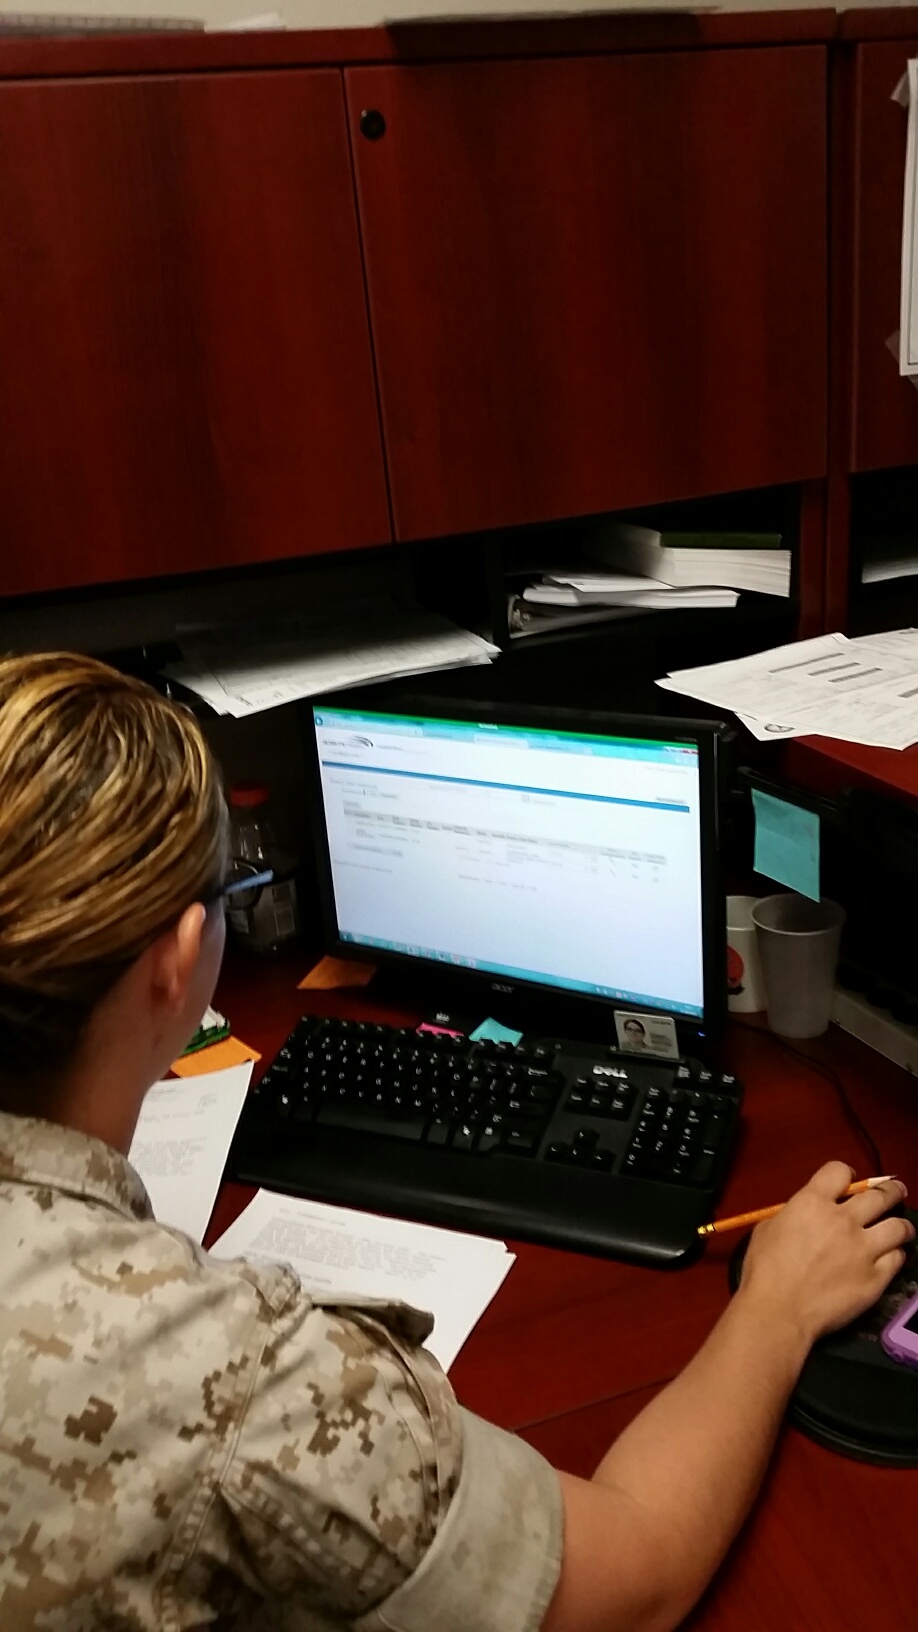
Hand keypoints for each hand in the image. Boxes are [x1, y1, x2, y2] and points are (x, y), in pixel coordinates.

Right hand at [739, 1161, 914, 1345]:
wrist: (779, 1311)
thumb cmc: (764, 1270)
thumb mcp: (767, 1229)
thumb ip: (791, 1215)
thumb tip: (802, 1215)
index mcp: (813, 1202)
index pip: (839, 1171)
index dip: (847, 1174)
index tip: (850, 1183)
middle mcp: (844, 1220)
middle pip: (880, 1195)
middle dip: (890, 1191)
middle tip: (894, 1193)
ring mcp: (864, 1249)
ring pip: (899, 1226)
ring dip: (901, 1225)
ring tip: (900, 1228)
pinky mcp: (875, 1277)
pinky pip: (898, 1258)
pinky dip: (896, 1254)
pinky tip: (892, 1256)